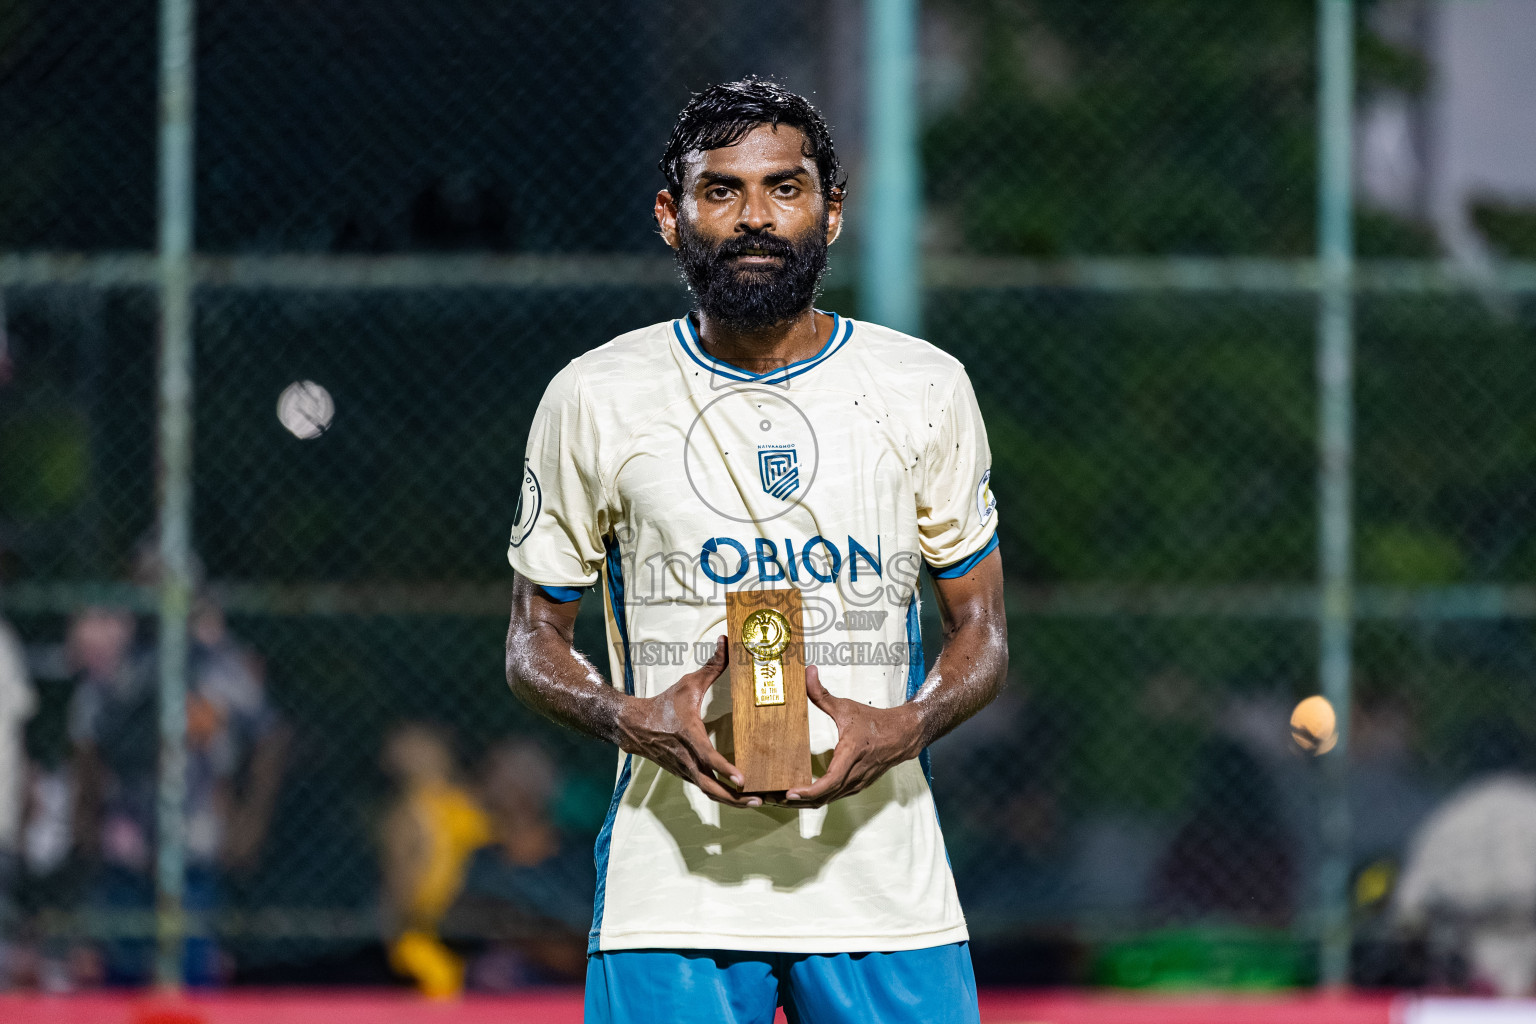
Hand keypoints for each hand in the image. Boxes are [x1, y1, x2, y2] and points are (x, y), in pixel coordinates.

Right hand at [615, 636, 760, 807]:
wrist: (634, 725)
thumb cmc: (664, 704)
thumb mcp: (688, 683)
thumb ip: (712, 666)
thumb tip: (726, 641)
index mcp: (688, 736)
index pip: (707, 757)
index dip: (725, 769)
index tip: (742, 779)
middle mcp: (686, 758)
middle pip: (711, 787)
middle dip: (735, 798)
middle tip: (760, 800)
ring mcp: (685, 770)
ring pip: (709, 792)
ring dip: (732, 802)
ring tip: (757, 802)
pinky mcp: (685, 774)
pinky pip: (706, 789)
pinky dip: (723, 796)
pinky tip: (741, 798)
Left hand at [779, 666, 924, 807]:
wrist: (902, 735)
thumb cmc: (875, 722)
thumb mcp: (846, 707)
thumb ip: (822, 694)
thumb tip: (807, 673)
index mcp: (852, 755)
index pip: (830, 782)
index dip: (808, 791)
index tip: (789, 792)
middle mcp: (854, 774)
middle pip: (823, 797)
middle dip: (796, 801)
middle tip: (771, 798)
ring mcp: (856, 784)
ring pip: (827, 801)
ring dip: (803, 803)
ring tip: (778, 799)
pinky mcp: (855, 786)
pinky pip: (832, 797)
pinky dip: (815, 800)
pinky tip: (798, 796)